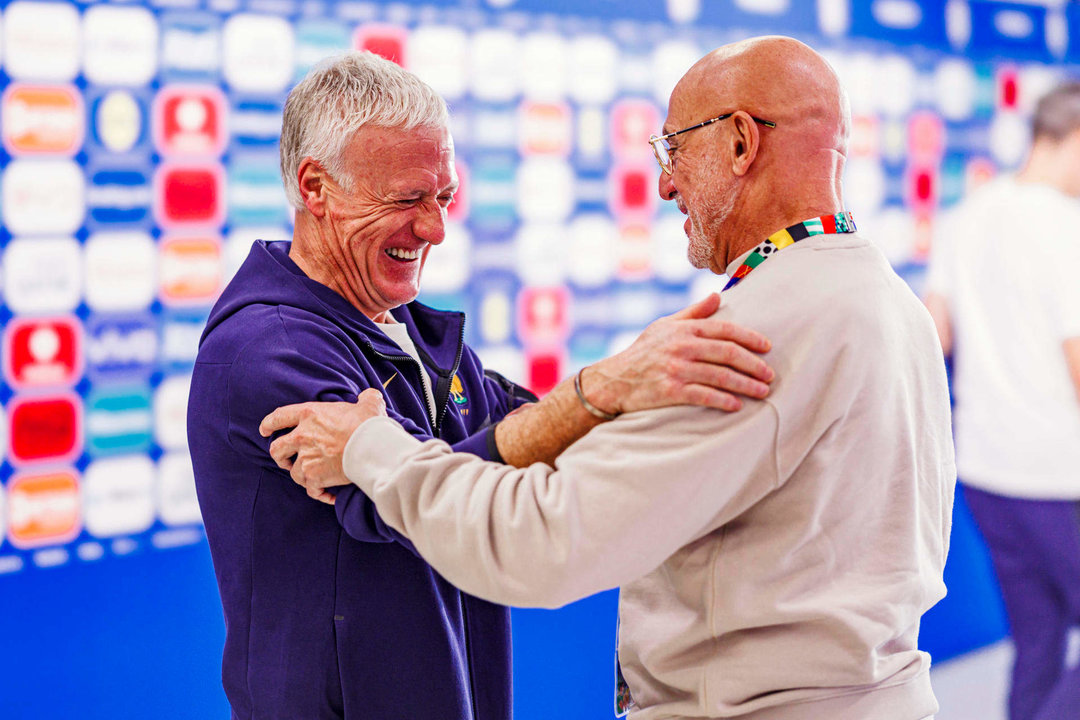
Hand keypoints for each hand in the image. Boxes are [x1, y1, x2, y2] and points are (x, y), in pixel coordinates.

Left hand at [258, 389, 387, 504]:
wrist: (372, 447)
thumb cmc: (368, 424)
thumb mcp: (369, 403)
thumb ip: (365, 397)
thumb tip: (368, 396)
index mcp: (309, 414)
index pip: (279, 417)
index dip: (268, 424)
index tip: (264, 431)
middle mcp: (301, 436)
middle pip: (277, 449)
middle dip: (280, 457)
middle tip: (286, 461)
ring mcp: (305, 459)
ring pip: (294, 473)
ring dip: (303, 477)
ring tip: (315, 479)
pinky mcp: (314, 477)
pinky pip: (312, 490)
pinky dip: (320, 494)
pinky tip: (330, 495)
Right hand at [583, 293, 773, 413]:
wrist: (614, 380)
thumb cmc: (643, 351)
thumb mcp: (664, 325)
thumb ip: (693, 313)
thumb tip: (718, 296)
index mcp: (684, 329)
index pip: (725, 330)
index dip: (750, 338)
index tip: (767, 347)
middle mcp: (682, 347)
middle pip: (728, 353)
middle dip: (753, 364)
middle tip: (770, 374)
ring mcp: (676, 369)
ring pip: (721, 376)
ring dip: (746, 385)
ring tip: (762, 391)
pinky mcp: (671, 391)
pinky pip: (704, 396)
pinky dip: (724, 400)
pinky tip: (737, 405)